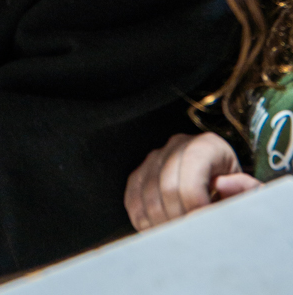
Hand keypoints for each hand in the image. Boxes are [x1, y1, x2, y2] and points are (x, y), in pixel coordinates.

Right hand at [124, 132, 259, 230]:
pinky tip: (162, 231)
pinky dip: (145, 221)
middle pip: (166, 187)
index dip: (197, 207)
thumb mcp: (250, 191)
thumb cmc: (236, 193)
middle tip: (194, 237)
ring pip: (147, 196)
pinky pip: (132, 200)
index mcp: (206, 145)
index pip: (191, 176)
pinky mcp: (139, 174)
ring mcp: (153, 158)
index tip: (207, 227)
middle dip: (179, 219)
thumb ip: (245, 189)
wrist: (220, 189)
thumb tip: (221, 184)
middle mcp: (176, 146)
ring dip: (162, 224)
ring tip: (180, 237)